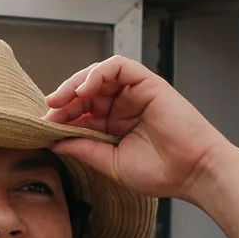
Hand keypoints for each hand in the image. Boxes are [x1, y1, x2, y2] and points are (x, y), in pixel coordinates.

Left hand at [44, 58, 227, 208]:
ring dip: (76, 83)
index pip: (82, 112)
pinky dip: (98, 73)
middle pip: (86, 91)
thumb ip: (84, 149)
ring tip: (61, 98)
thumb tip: (55, 141)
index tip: (45, 126)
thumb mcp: (111, 163)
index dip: (63, 116)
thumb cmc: (161, 172)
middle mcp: (124, 105)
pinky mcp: (148, 81)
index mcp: (115, 125)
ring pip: (98, 75)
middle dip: (64, 99)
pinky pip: (118, 66)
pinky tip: (85, 89)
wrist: (193, 172)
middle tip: (49, 110)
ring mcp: (135, 92)